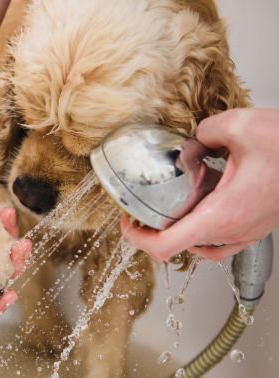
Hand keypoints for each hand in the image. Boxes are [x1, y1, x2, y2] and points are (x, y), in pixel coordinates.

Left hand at [121, 108, 278, 260]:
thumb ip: (205, 131)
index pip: (166, 247)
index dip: (137, 239)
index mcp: (221, 215)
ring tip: (168, 206)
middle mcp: (233, 231)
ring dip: (179, 229)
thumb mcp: (239, 126)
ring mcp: (246, 232)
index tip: (127, 223)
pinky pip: (219, 238)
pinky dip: (202, 226)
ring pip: (200, 246)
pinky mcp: (255, 226)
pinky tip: (202, 201)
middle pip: (178, 247)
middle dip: (155, 229)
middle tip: (142, 209)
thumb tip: (196, 138)